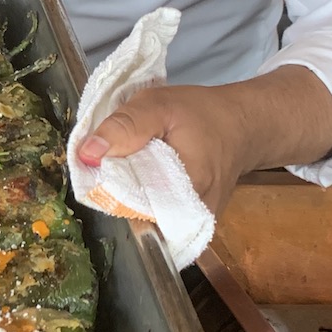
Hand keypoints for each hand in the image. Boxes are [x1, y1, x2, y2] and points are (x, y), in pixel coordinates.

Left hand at [76, 84, 247, 213]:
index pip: (129, 208)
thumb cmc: (206, 113)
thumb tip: (86, 154)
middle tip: (111, 168)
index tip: (97, 171)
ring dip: (128, 199)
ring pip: (144, 220)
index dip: (106, 190)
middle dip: (115, 195)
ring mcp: (192, 226)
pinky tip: (142, 182)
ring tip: (127, 173)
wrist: (245, 126)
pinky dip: (143, 201)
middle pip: (135, 217)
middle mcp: (192, 221)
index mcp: (187, 193)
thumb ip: (125, 126)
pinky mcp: (191, 224)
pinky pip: (156, 218)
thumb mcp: (162, 105)